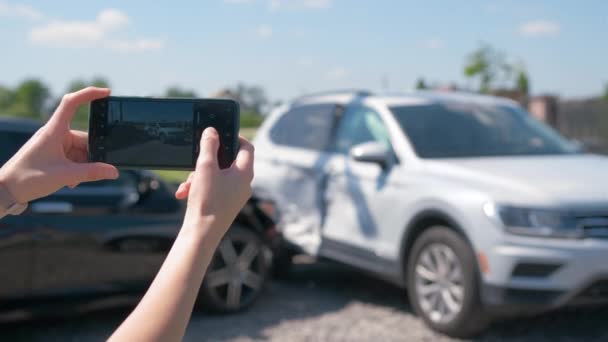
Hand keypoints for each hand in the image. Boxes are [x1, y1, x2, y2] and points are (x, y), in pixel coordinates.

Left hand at [0, 87, 118, 203]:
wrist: (6, 189)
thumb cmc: (28, 178)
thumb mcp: (65, 176)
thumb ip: (92, 173)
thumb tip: (113, 171)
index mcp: (54, 130)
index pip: (72, 103)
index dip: (90, 94)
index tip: (107, 92)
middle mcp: (55, 134)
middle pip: (84, 138)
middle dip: (91, 155)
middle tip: (92, 171)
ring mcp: (53, 144)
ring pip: (80, 150)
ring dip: (83, 165)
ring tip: (74, 180)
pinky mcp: (52, 154)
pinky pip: (72, 157)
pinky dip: (76, 168)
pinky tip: (70, 181)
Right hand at [176, 127, 253, 239]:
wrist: (202, 234)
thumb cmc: (207, 201)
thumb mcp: (205, 168)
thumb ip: (209, 146)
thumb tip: (212, 131)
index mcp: (245, 173)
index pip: (247, 147)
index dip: (235, 136)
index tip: (220, 133)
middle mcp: (244, 184)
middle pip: (228, 161)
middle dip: (207, 161)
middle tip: (196, 164)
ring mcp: (236, 195)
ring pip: (217, 176)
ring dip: (199, 176)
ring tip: (187, 186)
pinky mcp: (226, 204)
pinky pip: (214, 188)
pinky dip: (200, 187)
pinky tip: (185, 194)